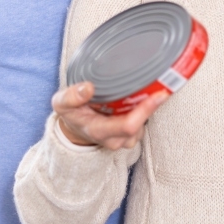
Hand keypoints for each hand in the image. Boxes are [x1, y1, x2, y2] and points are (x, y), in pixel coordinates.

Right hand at [52, 82, 168, 150]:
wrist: (75, 127)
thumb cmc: (71, 114)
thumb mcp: (61, 103)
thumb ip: (71, 96)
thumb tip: (88, 88)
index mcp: (99, 131)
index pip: (128, 126)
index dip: (145, 111)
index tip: (158, 94)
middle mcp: (114, 139)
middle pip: (140, 125)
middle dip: (152, 106)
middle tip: (162, 84)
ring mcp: (124, 139)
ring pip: (143, 124)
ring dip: (149, 108)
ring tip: (152, 87)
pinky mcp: (130, 135)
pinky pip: (143, 122)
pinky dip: (146, 109)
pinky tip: (146, 94)